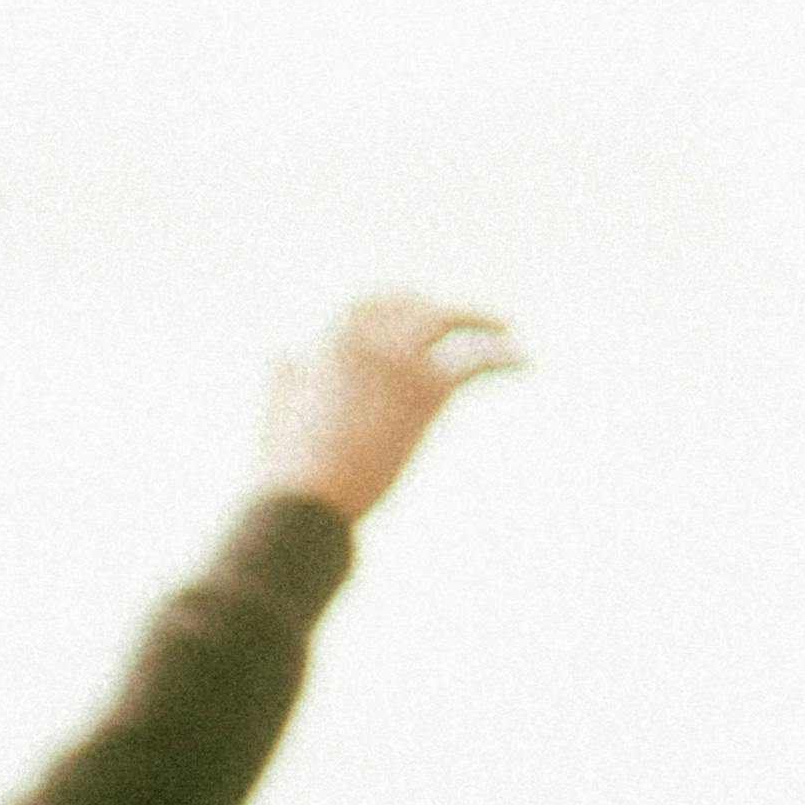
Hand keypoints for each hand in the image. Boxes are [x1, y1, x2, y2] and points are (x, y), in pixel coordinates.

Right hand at [262, 292, 523, 520]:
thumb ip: (284, 377)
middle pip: (413, 308)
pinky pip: (476, 358)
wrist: (308, 499)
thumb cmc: (291, 468)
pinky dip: (504, 356)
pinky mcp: (426, 386)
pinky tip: (526, 360)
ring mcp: (399, 357)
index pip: (372, 304)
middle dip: (437, 313)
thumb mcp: (278, 411)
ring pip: (447, 322)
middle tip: (462, 321)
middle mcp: (366, 336)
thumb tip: (285, 352)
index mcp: (328, 339)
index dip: (396, 306)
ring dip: (479, 319)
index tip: (414, 313)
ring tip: (504, 326)